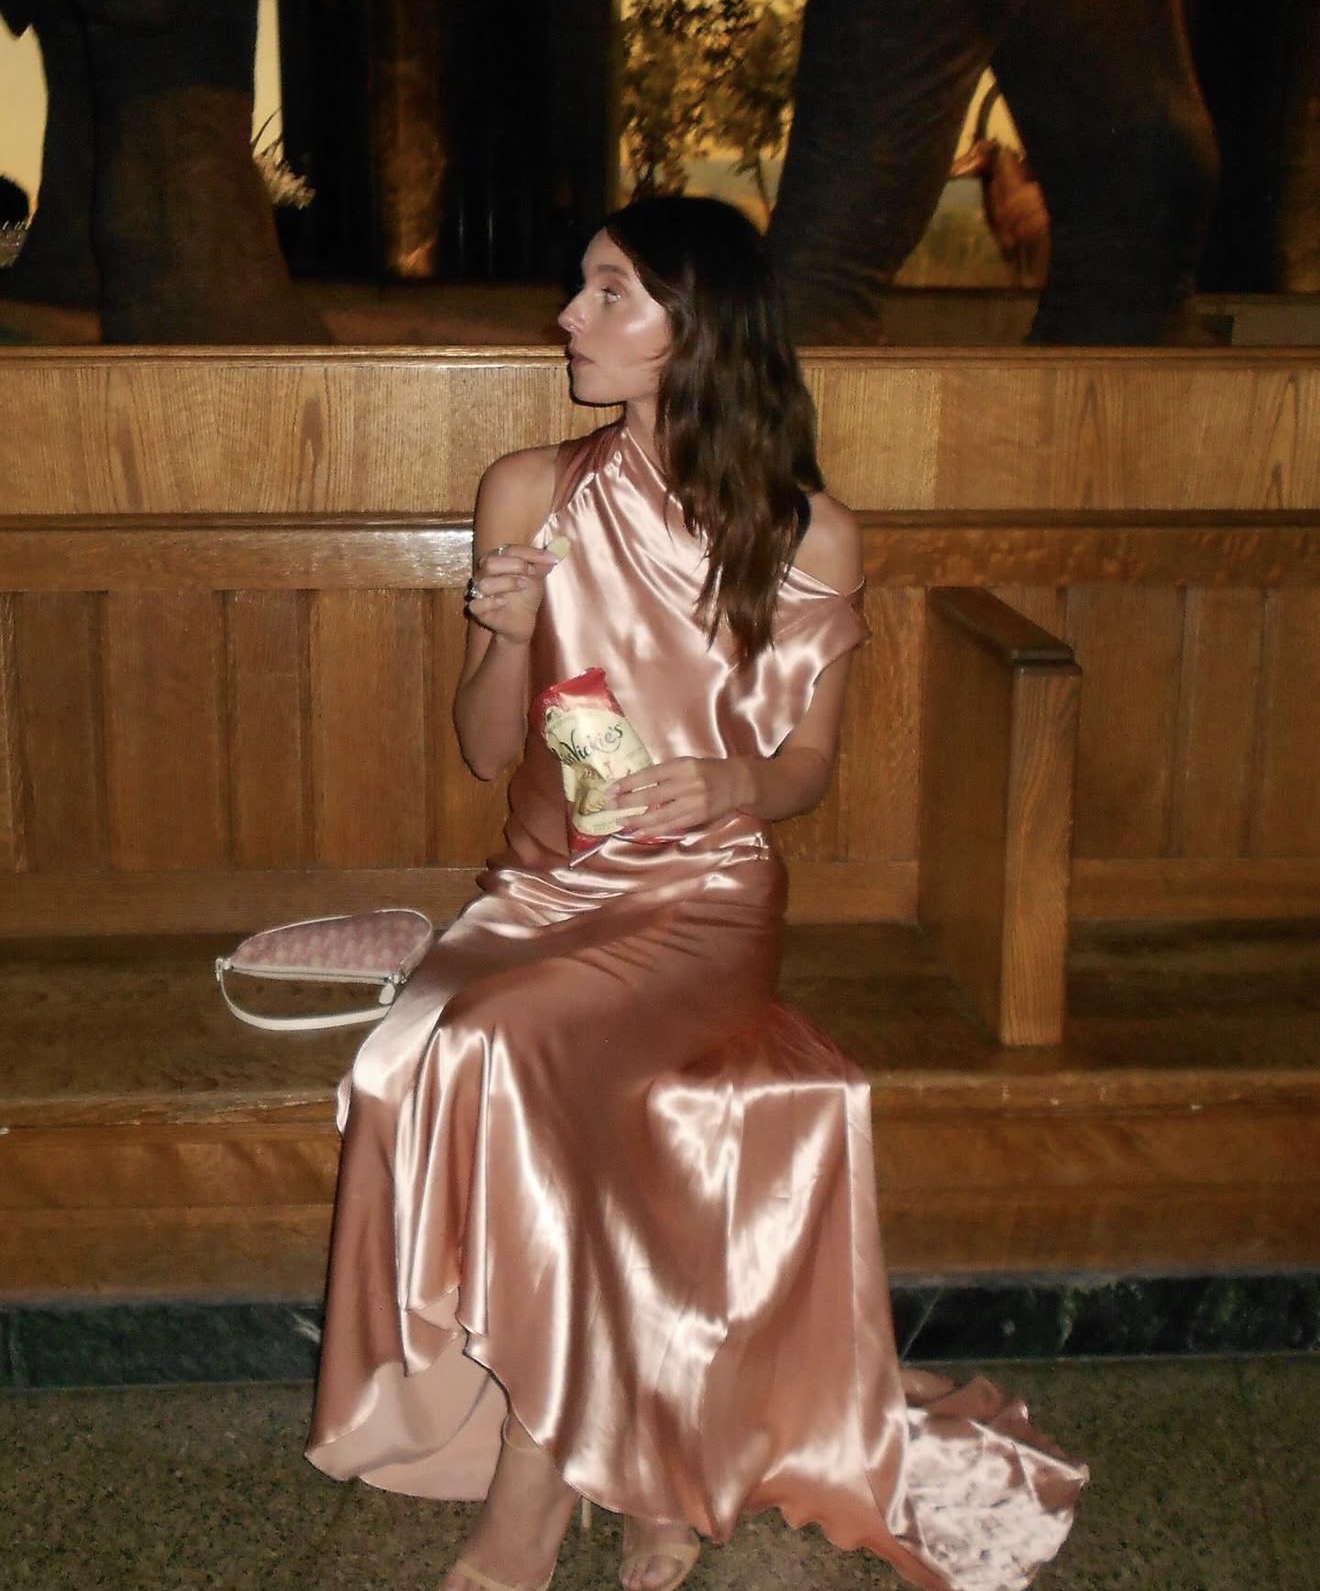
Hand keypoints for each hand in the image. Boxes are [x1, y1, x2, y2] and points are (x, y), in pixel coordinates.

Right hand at [465, 543, 560, 645]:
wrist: (520, 623)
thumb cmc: (524, 596)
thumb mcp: (536, 578)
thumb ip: (542, 564)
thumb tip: (555, 552)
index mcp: (497, 561)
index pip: (508, 550)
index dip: (530, 553)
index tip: (550, 558)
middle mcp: (484, 574)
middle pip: (490, 562)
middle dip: (514, 564)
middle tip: (532, 572)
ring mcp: (479, 593)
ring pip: (483, 583)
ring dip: (506, 582)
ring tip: (523, 585)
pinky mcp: (478, 612)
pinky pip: (475, 605)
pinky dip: (490, 602)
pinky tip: (504, 602)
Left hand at [601, 756, 754, 839]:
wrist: (737, 783)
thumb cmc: (707, 771)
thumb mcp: (686, 764)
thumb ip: (665, 774)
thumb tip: (635, 786)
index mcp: (682, 766)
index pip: (649, 774)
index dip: (628, 783)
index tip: (611, 789)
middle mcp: (687, 783)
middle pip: (651, 794)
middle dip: (627, 801)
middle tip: (609, 806)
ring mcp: (694, 802)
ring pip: (660, 814)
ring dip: (638, 819)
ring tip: (621, 821)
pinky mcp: (698, 817)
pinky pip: (672, 825)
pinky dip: (654, 829)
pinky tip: (640, 830)